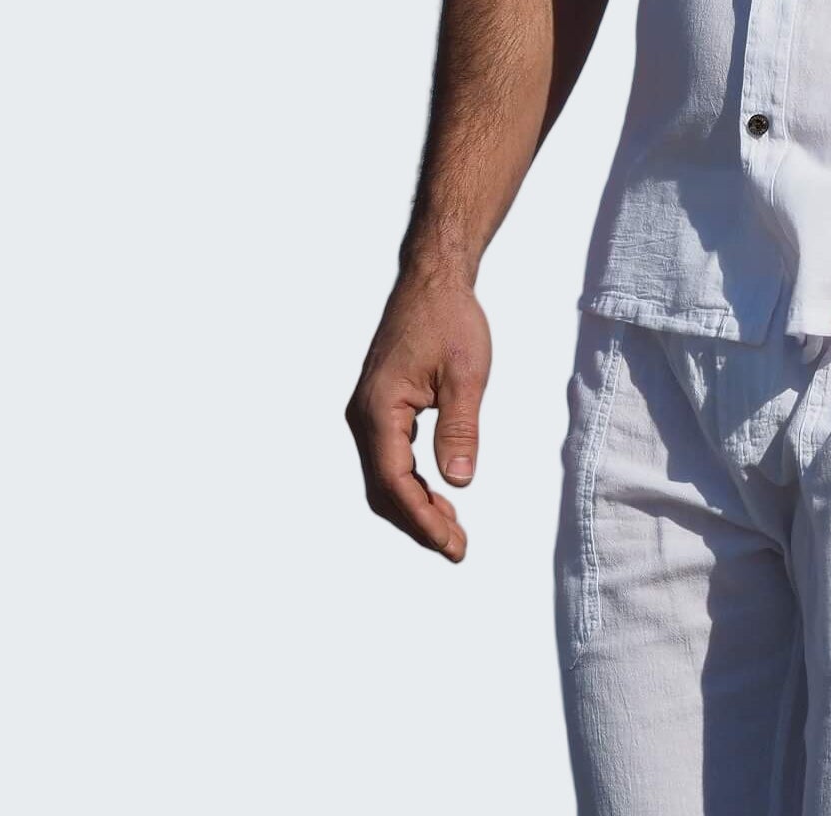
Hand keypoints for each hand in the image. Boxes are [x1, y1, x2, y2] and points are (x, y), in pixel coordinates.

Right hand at [345, 272, 490, 561]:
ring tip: (451, 530)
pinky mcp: (379, 408)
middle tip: (457, 548)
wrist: (432, 282)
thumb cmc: (449, 319)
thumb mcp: (466, 374)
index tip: (453, 545)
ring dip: (414, 507)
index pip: (394, 483)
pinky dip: (411, 484)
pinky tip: (439, 495)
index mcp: (379, 410)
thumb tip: (459, 480)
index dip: (422, 520)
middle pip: (383, 489)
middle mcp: (364, 416)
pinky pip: (389, 459)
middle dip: (418, 523)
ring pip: (384, 478)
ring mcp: (368, 413)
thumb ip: (460, 427)